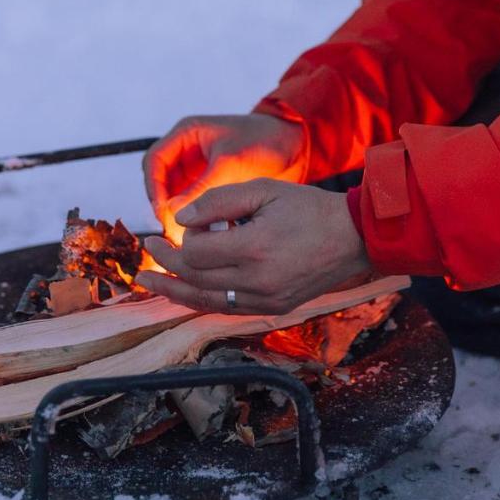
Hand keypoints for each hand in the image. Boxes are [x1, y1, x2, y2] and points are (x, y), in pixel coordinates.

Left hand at [135, 178, 373, 314]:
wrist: (353, 237)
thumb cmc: (308, 208)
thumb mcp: (263, 190)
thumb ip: (218, 201)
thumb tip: (179, 219)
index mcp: (254, 248)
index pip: (196, 252)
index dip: (182, 238)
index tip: (183, 224)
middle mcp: (258, 281)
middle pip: (195, 278)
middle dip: (167, 263)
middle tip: (148, 247)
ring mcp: (266, 300)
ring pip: (205, 301)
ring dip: (173, 290)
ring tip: (146, 282)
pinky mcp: (273, 309)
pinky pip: (226, 309)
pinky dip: (200, 301)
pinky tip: (181, 292)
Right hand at [143, 114, 305, 243]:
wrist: (294, 146)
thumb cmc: (264, 142)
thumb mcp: (232, 163)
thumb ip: (203, 186)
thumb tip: (174, 212)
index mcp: (187, 134)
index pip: (154, 161)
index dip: (153, 187)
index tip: (162, 211)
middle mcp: (187, 151)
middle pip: (160, 181)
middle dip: (163, 204)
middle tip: (172, 229)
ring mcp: (198, 169)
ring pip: (175, 195)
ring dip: (178, 214)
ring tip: (186, 236)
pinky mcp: (210, 185)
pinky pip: (193, 203)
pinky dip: (195, 218)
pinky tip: (201, 233)